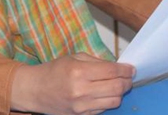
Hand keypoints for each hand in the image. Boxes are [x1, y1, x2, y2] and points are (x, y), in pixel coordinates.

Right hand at [10, 53, 134, 114]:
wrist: (35, 90)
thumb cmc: (55, 70)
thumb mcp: (75, 58)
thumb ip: (97, 62)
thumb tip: (119, 67)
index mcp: (79, 72)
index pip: (112, 72)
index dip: (126, 70)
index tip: (131, 69)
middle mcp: (81, 91)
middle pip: (117, 88)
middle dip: (127, 82)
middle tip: (128, 77)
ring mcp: (81, 107)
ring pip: (114, 101)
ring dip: (120, 93)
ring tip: (118, 86)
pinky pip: (104, 110)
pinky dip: (108, 101)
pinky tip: (105, 94)